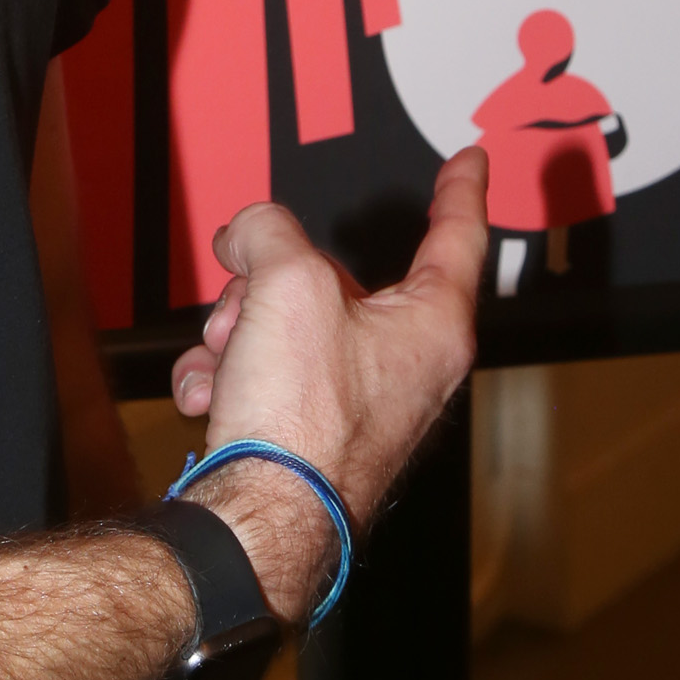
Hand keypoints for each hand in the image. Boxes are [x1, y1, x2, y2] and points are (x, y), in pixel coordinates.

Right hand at [165, 150, 487, 622]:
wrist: (261, 517)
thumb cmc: (303, 419)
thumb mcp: (287, 283)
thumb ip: (271, 232)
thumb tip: (250, 234)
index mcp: (430, 325)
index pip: (457, 236)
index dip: (461, 189)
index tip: (470, 162)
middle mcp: (406, 366)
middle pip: (334, 280)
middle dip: (271, 279)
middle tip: (241, 288)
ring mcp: (360, 406)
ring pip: (288, 326)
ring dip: (237, 332)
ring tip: (222, 358)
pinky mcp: (313, 436)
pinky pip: (266, 376)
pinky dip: (228, 378)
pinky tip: (209, 396)